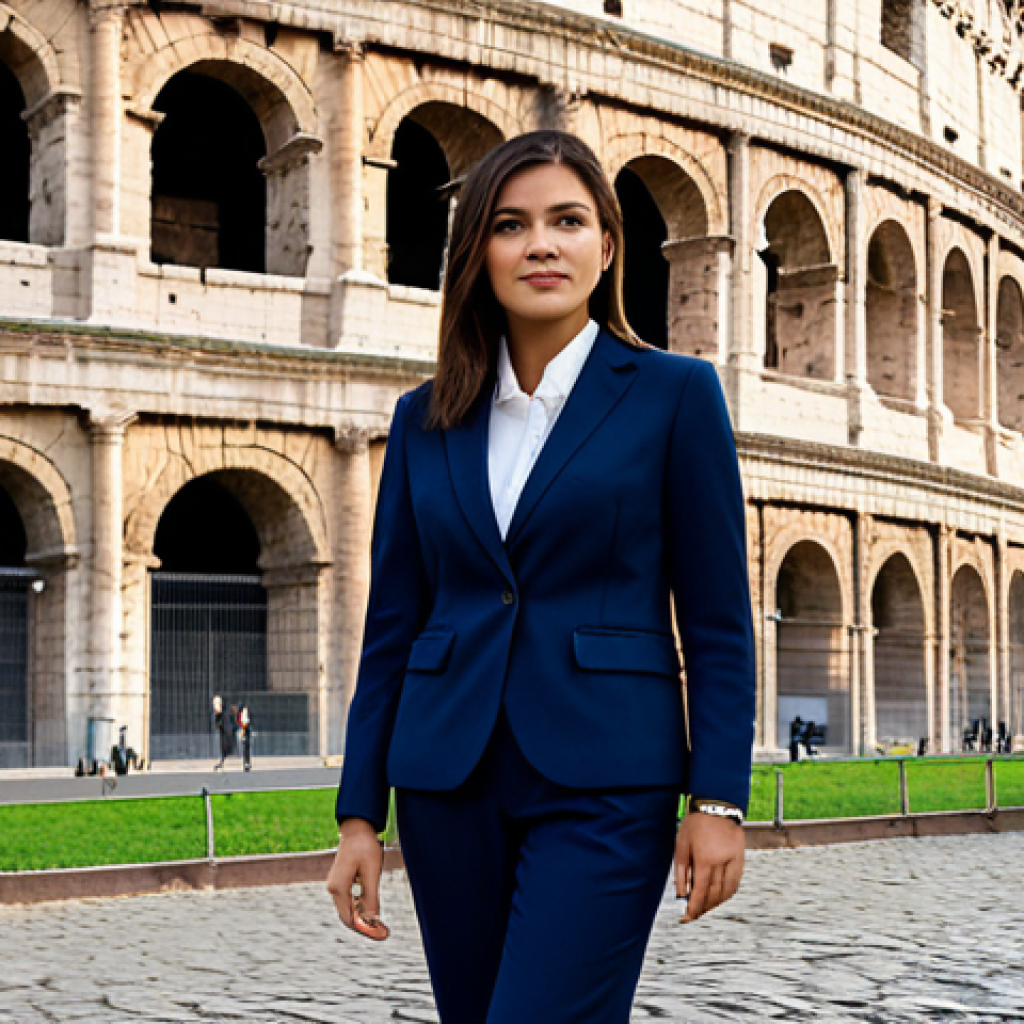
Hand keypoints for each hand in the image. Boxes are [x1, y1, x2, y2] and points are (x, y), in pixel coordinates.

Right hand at [326, 817, 389, 940]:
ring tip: (380, 926)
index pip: (351, 919)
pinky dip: (359, 909)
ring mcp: (335, 885)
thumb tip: (373, 920)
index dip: (367, 930)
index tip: (383, 935)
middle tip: (384, 933)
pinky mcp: (340, 882)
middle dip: (365, 927)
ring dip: (363, 919)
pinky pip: (348, 902)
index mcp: (338, 888)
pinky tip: (372, 911)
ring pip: (348, 911)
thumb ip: (371, 896)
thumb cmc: (365, 846)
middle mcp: (333, 889)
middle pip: (348, 918)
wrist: (357, 828)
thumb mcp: (372, 871)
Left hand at [674, 811, 743, 923]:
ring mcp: (734, 860)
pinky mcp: (740, 858)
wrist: (716, 804)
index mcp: (705, 858)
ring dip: (716, 903)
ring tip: (704, 907)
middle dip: (703, 908)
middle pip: (714, 894)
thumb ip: (682, 870)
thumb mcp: (681, 844)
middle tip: (693, 915)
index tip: (686, 917)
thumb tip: (682, 894)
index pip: (701, 891)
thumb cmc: (695, 823)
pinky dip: (727, 893)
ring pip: (727, 891)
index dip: (694, 907)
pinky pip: (735, 882)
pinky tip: (718, 896)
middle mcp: (722, 862)